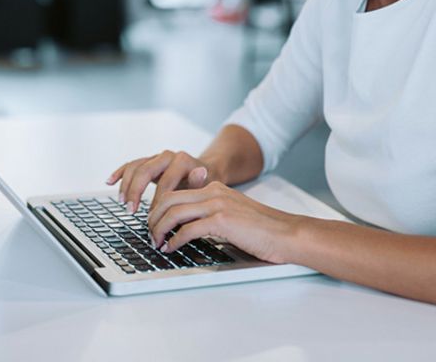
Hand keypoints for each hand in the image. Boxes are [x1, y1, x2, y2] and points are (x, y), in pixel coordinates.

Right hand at [106, 150, 212, 213]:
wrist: (205, 170)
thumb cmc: (206, 183)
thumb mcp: (207, 185)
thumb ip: (200, 182)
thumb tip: (200, 173)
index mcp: (182, 161)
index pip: (164, 184)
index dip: (156, 203)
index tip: (152, 220)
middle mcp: (167, 156)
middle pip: (144, 171)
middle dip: (135, 192)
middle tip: (131, 210)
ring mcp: (157, 157)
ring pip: (135, 167)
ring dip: (126, 185)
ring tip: (123, 203)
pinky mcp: (149, 160)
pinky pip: (131, 164)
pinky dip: (120, 173)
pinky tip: (110, 181)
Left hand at [147, 181, 302, 263]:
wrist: (287, 233)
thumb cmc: (262, 229)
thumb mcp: (232, 213)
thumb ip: (211, 213)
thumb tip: (188, 227)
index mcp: (214, 188)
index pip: (175, 193)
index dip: (158, 209)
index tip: (153, 224)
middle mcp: (213, 192)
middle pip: (168, 199)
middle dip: (153, 218)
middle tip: (149, 234)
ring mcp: (217, 204)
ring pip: (174, 212)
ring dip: (159, 229)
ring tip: (156, 243)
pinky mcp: (222, 221)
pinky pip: (188, 229)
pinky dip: (175, 239)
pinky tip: (171, 248)